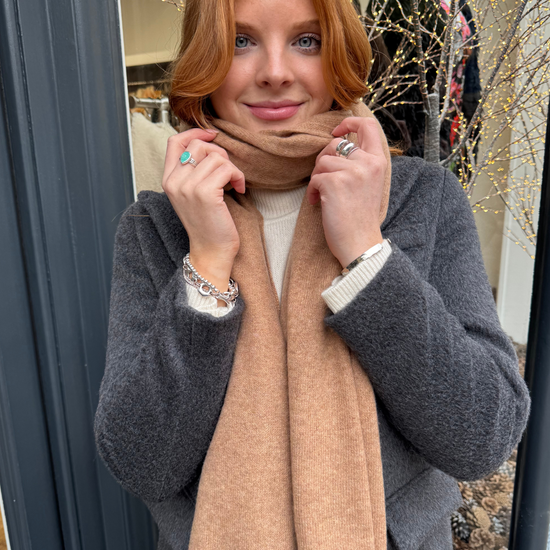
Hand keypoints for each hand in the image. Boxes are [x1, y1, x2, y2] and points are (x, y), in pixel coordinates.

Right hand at [162, 128, 245, 300]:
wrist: (211, 251)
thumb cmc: (207, 224)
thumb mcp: (193, 194)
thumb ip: (194, 171)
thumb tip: (210, 144)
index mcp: (168, 180)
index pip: (175, 142)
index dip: (195, 132)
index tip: (213, 134)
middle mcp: (174, 181)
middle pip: (200, 146)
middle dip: (220, 154)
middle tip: (228, 174)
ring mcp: (188, 187)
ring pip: (216, 156)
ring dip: (232, 168)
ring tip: (233, 184)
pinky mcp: (205, 193)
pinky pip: (227, 168)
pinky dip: (238, 177)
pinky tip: (238, 190)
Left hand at [306, 117, 387, 267]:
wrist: (360, 243)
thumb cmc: (361, 218)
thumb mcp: (370, 184)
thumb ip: (361, 164)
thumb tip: (339, 144)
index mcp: (379, 161)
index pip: (368, 125)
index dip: (349, 122)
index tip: (336, 131)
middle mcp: (368, 162)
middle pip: (336, 144)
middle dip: (324, 160)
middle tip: (323, 179)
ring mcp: (352, 171)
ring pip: (322, 161)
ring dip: (317, 178)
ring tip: (323, 196)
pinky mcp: (335, 182)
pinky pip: (315, 178)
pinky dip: (313, 191)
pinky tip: (319, 203)